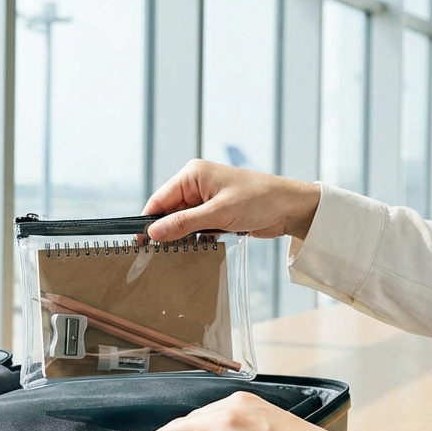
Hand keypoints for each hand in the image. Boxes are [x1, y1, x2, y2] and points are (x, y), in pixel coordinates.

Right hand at [142, 159, 320, 242]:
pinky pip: (196, 228)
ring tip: (180, 253)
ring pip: (182, 222)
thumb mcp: (218, 213)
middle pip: (168, 213)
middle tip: (159, 255)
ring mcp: (206, 199)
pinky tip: (198, 248)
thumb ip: (183, 223)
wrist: (291, 207)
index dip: (148, 222)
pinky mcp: (216, 213)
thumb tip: (153, 233)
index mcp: (192, 175)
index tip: (140, 244)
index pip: (159, 200)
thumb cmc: (259, 200)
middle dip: (167, 232)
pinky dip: (196, 238)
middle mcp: (196, 184)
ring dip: (183, 237)